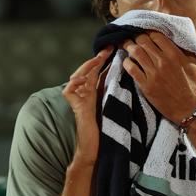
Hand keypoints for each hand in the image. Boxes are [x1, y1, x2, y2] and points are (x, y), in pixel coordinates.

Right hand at [63, 47, 112, 163]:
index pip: (96, 71)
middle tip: (107, 49)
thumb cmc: (107, 130)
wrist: (97, 147)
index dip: (102, 59)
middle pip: (86, 70)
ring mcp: (78, 99)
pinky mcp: (75, 107)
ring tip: (96, 60)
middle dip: (95, 59)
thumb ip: (116, 91)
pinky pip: (69, 90)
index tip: (113, 48)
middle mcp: (84, 93)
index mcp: (93, 92)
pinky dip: (74, 83)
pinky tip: (82, 79)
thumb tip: (127, 75)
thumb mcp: (115, 105)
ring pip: (76, 76)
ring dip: (86, 67)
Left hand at [121, 31, 195, 123]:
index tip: (145, 35)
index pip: (156, 35)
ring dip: (129, 47)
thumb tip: (176, 38)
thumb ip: (184, 50)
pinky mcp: (146, 86)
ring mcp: (153, 74)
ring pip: (135, 52)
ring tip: (126, 45)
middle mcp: (163, 61)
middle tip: (133, 38)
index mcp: (174, 54)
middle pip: (143, 41)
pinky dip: (127, 63)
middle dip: (137, 37)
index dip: (148, 33)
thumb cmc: (192, 86)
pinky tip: (126, 61)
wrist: (189, 109)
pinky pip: (131, 69)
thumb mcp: (193, 63)